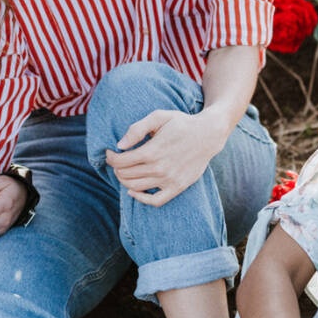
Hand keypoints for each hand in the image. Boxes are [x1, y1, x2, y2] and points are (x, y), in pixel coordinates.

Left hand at [105, 109, 226, 206]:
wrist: (208, 135)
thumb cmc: (181, 124)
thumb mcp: (159, 117)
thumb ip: (137, 129)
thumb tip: (120, 145)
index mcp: (152, 151)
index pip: (120, 161)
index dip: (110, 157)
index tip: (110, 152)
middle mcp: (159, 168)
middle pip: (125, 175)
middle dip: (116, 168)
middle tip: (117, 160)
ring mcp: (169, 180)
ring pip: (135, 187)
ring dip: (124, 180)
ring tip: (124, 171)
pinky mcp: (177, 187)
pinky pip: (155, 201)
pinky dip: (141, 199)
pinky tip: (133, 191)